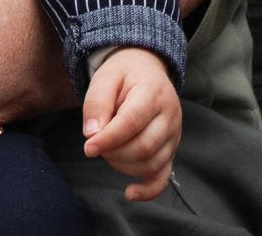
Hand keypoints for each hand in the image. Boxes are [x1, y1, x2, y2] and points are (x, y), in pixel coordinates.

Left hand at [80, 47, 179, 201]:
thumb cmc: (123, 75)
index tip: (88, 147)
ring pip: (152, 162)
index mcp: (153, 92)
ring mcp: (173, 133)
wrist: (146, 68)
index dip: (108, 139)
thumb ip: (96, 102)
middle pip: (144, 146)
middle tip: (96, 145)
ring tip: (108, 152)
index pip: (132, 122)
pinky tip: (130, 192)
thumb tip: (92, 134)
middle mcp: (170, 114)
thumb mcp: (105, 77)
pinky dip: (148, 190)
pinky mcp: (171, 148)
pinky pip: (164, 176)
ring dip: (124, 166)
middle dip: (114, 152)